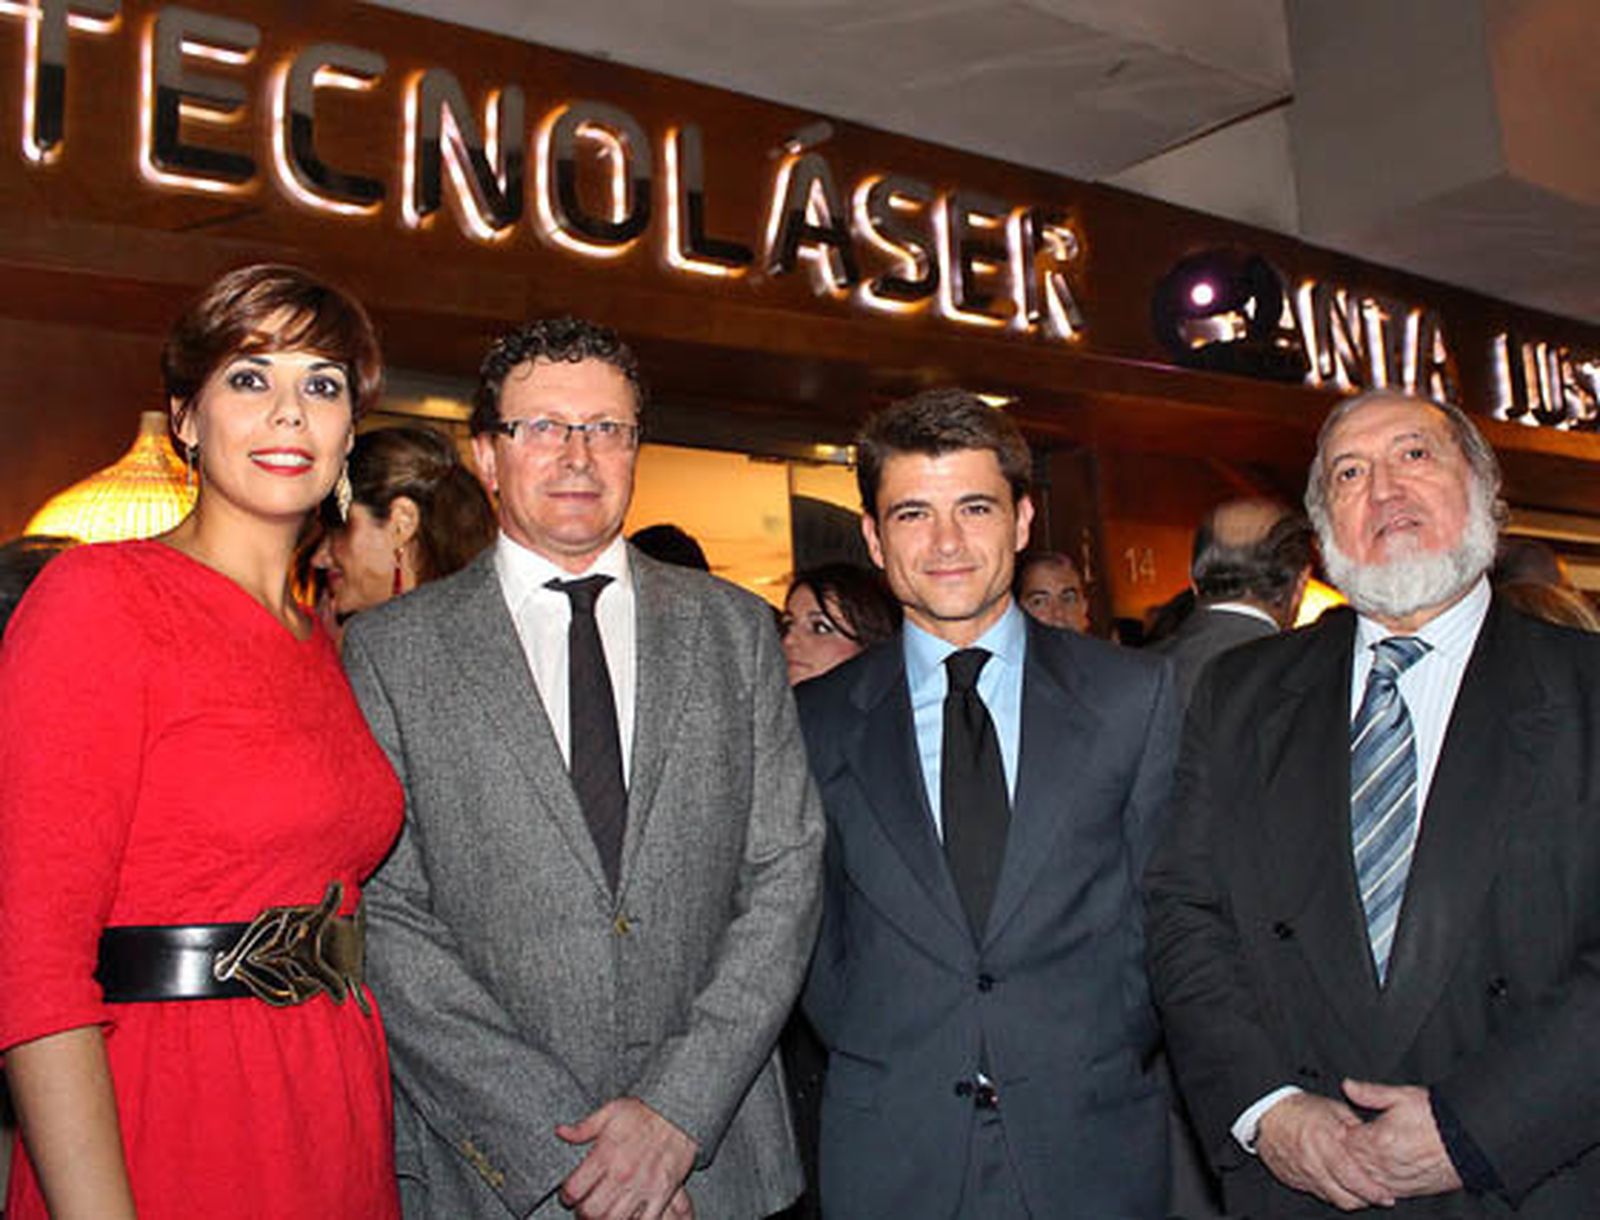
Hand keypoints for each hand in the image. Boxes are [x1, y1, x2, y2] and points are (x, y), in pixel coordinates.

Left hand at [556, 1097, 697, 1219]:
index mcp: (606, 1154)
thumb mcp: (611, 1111)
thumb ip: (584, 1127)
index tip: (569, 1194)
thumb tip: (560, 1132)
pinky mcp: (662, 1194)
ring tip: (603, 1213)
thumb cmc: (644, 1112)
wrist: (680, 1112)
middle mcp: (622, 1174)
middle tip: (584, 1208)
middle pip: (591, 1211)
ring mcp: (643, 1186)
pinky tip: (628, 1215)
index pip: (574, 1189)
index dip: (566, 1196)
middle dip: (583, 1213)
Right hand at [1256, 1091, 1393, 1210]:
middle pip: (1345, 1196)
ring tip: (1360, 1191)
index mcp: (1324, 1141)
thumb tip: (1376, 1145)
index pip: (1353, 1178)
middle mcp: (1312, 1162)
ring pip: (1333, 1198)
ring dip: (1349, 1198)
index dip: (1372, 1191)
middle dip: (1365, 1200)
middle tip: (1378, 1197)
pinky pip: (1318, 1193)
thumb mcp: (1333, 1109)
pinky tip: (1338, 1183)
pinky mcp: (1293, 1180)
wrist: (1266, 1113)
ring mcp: (1301, 1174)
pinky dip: (1331, 1192)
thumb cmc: (1300, 1109)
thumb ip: (1356, 1129)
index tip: (1387, 1196)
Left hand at [1342, 1079, 1462, 1198]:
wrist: (1468, 1140)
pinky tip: (1377, 1175)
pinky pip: (1384, 1192)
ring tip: (1361, 1158)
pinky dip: (1376, 1185)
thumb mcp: (1401, 1096)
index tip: (1342, 1126)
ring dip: (1360, 1170)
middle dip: (1347, 1153)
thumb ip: (1370, 1093)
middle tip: (1347, 1142)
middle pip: (1351, 1163)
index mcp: (1378, 1139)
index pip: (1344, 1141)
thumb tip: (1348, 1085)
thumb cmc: (1437, 1117)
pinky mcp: (1410, 1190)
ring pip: (1365, 1180)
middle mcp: (1384, 1163)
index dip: (1341, 1133)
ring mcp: (1396, 1179)